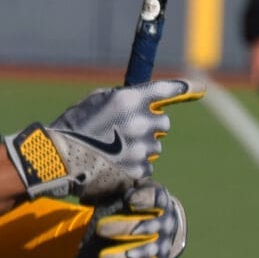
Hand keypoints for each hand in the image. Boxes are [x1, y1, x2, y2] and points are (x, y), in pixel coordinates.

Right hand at [5, 79, 202, 203]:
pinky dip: (133, 166)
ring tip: (114, 151)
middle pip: (163, 123)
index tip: (200, 88)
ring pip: (154, 147)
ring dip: (141, 148)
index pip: (167, 90)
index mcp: (130, 99)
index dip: (185, 87)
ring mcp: (142, 148)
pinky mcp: (139, 170)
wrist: (58, 160)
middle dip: (151, 126)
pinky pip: (145, 166)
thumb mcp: (95, 101)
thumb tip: (141, 101)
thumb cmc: (72, 127)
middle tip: (128, 132)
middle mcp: (140, 122)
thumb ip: (123, 98)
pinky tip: (113, 165)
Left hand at [69, 183, 186, 257]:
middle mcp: (164, 224)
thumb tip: (88, 192)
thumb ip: (116, 187)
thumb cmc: (137, 201)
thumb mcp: (130, 188)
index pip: (155, 198)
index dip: (144, 199)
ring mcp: (163, 245)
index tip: (129, 200)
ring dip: (125, 257)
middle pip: (146, 227)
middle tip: (100, 229)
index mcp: (159, 201)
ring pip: (146, 253)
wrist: (165, 221)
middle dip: (124, 228)